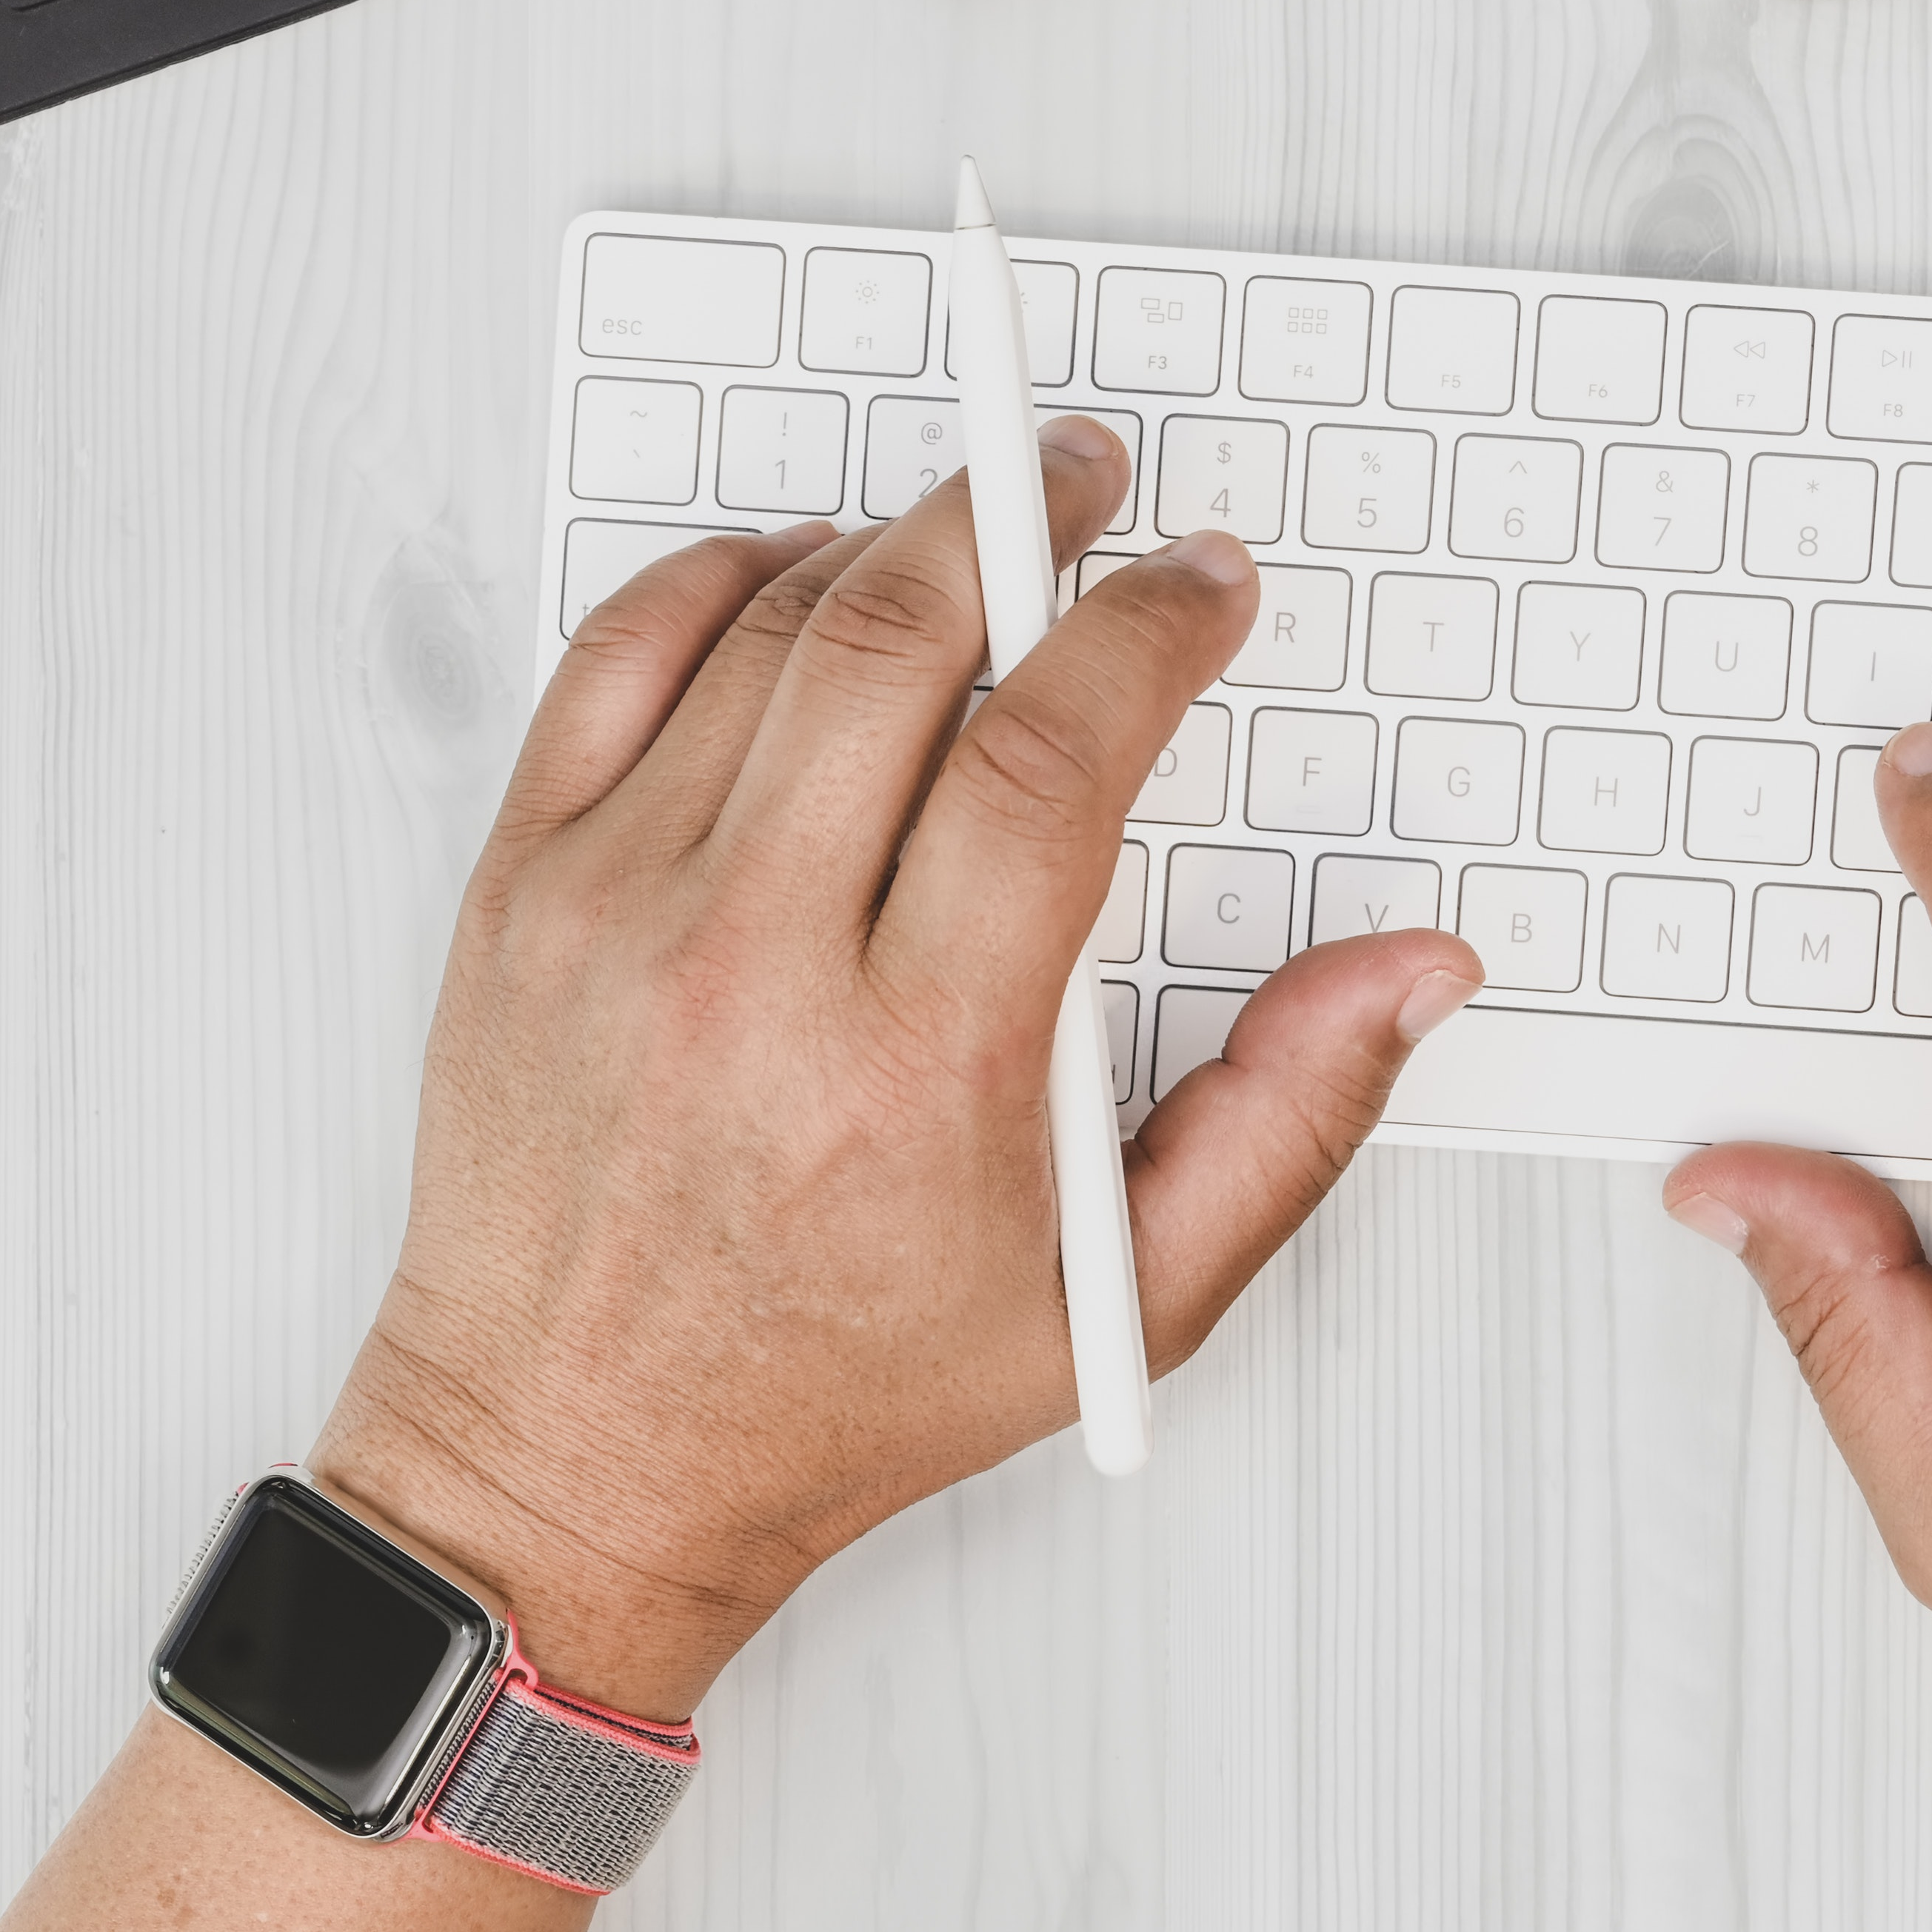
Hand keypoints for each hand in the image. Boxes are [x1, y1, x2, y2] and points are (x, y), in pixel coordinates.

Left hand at [309, 422, 1482, 1716]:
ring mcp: (615, 913)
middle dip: (1020, 514)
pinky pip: (615, 659)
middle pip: (903, 638)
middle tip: (1082, 476)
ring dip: (888, 546)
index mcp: (918, 1062)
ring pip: (767, 629)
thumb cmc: (830, 1388)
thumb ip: (1288, 1120)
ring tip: (969, 536)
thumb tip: (1413, 968)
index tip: (1197, 584)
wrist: (575, 1455)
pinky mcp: (518, 890)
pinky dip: (718, 582)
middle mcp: (754, 967)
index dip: (1147, 628)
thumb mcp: (1116, 1304)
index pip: (1053, 754)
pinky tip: (796, 581)